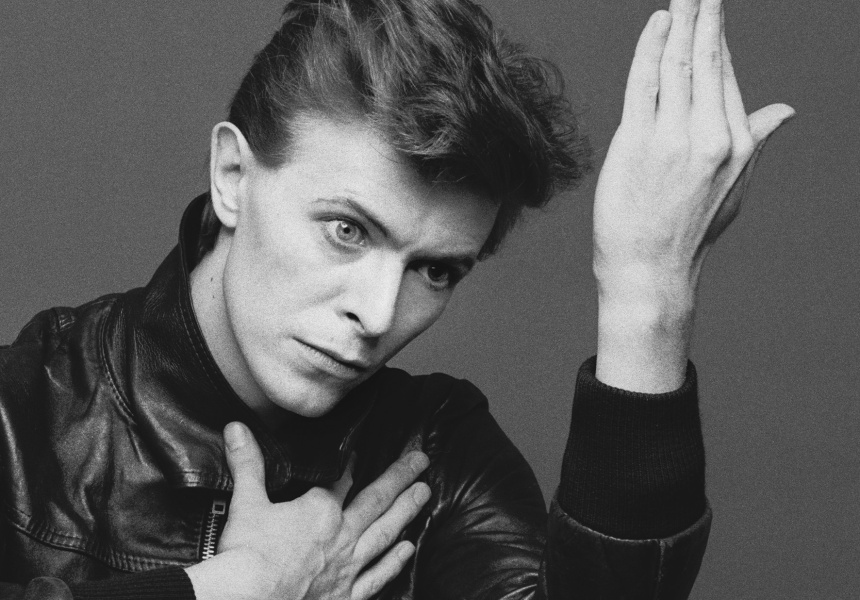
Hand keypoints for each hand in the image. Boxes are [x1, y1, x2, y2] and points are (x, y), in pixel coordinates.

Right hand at [185, 422, 430, 599]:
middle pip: (377, 500)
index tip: (364, 451)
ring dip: (407, 512)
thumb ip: (247, 463)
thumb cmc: (247, 555)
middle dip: (400, 478)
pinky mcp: (346, 595)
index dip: (353, 463)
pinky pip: (377, 576)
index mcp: (320, 509)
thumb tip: (237, 428)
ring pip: (385, 533)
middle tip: (422, 461)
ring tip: (425, 495)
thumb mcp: (246, 503)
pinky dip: (394, 562)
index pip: (342, 479)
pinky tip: (408, 550)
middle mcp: (341, 534)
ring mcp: (348, 566)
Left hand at [592, 0, 793, 390]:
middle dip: (704, 19)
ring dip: (679, 24)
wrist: (650, 269)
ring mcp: (674, 138)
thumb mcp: (734, 186)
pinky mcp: (638, 143)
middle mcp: (712, 136)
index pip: (725, 77)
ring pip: (678, 66)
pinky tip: (656, 26)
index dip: (717, 41)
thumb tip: (783, 111)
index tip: (712, 13)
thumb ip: (755, 140)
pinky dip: (650, 49)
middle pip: (706, 63)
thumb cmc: (687, 229)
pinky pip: (644, 83)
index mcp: (738, 143)